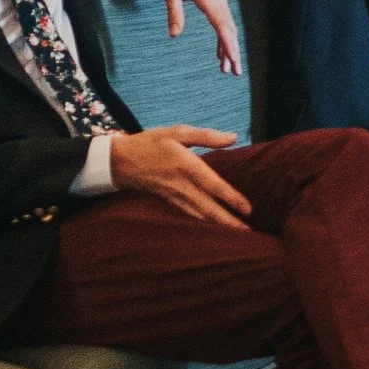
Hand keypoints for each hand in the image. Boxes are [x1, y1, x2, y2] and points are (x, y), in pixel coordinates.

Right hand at [109, 125, 251, 225]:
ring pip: (199, 215)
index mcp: (186, 165)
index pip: (213, 185)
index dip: (231, 198)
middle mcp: (181, 184)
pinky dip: (203, 224)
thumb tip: (233, 138)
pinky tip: (215, 230)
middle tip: (248, 234)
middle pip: (208, 207)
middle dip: (228, 222)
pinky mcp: (169, 201)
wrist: (119, 161)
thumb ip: (206, 136)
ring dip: (218, 227)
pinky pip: (189, 215)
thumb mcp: (177, 132)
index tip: (248, 209)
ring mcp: (174, 196)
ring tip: (237, 236)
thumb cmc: (151, 144)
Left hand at [153, 0, 242, 75]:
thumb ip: (174, 11)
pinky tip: (220, 47)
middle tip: (233, 72)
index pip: (222, 27)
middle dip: (231, 52)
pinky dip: (224, 35)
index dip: (228, 47)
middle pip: (228, 30)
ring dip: (227, 46)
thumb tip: (175, 34)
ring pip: (227, 26)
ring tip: (226, 65)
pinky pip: (223, 19)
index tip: (233, 62)